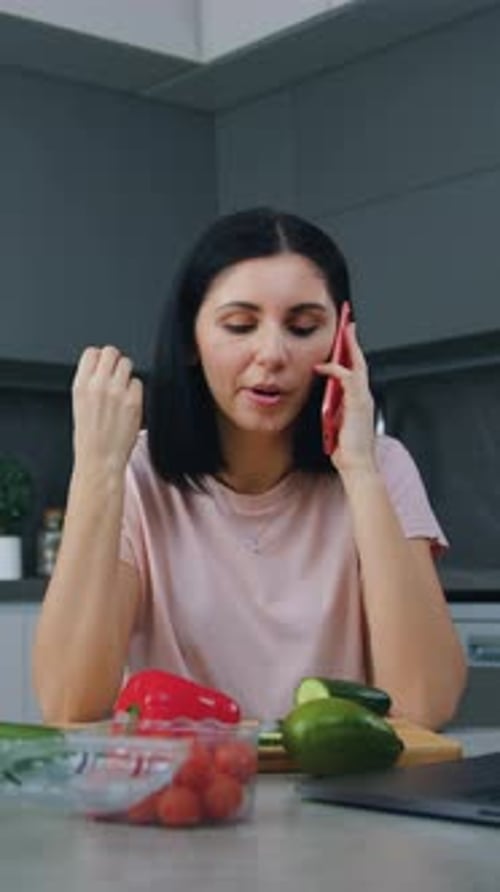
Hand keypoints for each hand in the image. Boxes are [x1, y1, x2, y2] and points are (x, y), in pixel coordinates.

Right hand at [71, 346, 142, 477]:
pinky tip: (128, 403)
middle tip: (115, 376)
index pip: (92, 352)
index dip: (99, 358)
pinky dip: (135, 391)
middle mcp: (99, 385)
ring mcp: (117, 391)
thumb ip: (89, 383)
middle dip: (115, 362)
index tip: (102, 366)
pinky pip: (138, 382)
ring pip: (127, 364)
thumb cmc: (89, 437)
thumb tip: (101, 368)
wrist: (100, 459)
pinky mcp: (134, 401)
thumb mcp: (79, 404)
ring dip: (126, 374)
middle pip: (112, 352)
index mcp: (81, 385)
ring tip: (121, 390)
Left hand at [315, 324, 375, 473]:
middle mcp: (365, 397)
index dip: (352, 355)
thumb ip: (334, 411)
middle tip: (349, 325)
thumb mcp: (336, 425)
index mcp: (360, 402)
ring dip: (349, 347)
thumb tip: (326, 402)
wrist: (357, 464)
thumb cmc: (346, 450)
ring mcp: (363, 398)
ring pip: (357, 365)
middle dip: (354, 342)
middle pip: (361, 362)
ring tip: (343, 332)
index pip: (357, 372)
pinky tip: (321, 367)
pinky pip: (347, 378)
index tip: (346, 341)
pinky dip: (334, 369)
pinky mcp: (358, 402)